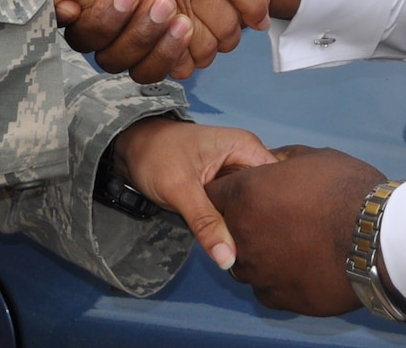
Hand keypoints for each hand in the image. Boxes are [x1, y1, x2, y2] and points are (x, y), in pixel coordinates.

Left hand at [110, 117, 275, 269]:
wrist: (129, 148)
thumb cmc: (154, 155)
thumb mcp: (179, 189)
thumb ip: (205, 223)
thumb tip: (229, 259)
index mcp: (245, 147)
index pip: (277, 181)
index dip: (276, 209)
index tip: (273, 239)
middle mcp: (246, 158)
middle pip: (267, 196)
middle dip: (262, 222)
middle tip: (260, 250)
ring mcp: (235, 173)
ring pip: (251, 206)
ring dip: (247, 225)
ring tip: (252, 250)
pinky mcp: (224, 187)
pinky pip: (237, 208)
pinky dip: (234, 224)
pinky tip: (235, 242)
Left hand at [204, 145, 388, 315]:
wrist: (377, 240)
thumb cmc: (347, 189)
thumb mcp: (314, 158)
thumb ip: (282, 159)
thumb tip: (270, 161)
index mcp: (245, 195)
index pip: (213, 193)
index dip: (230, 191)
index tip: (250, 192)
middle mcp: (242, 234)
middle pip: (227, 230)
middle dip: (244, 223)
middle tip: (278, 218)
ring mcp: (256, 271)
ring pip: (244, 262)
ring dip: (259, 252)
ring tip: (293, 243)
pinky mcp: (274, 298)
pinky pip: (264, 286)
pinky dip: (276, 276)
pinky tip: (301, 264)